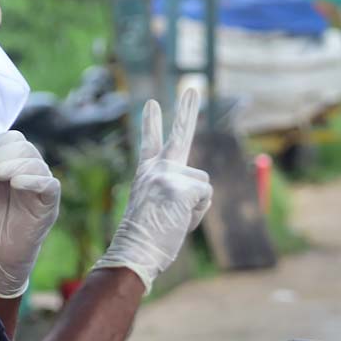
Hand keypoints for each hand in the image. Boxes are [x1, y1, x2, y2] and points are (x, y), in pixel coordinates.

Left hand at [0, 131, 60, 297]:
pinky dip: (32, 180)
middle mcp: (34, 172)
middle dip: (4, 153)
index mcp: (18, 164)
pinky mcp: (50, 204)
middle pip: (26, 147)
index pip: (15, 140)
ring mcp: (44, 187)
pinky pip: (49, 184)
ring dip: (13, 165)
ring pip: (36, 163)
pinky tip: (16, 184)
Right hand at [93, 87, 212, 293]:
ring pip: (203, 184)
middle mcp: (156, 169)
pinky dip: (198, 213)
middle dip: (186, 110)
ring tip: (175, 219)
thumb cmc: (147, 239)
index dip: (152, 124)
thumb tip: (201, 189)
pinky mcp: (180, 186)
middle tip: (192, 87)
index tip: (152, 103)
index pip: (151, 144)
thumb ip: (174, 192)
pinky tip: (179, 221)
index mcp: (146, 174)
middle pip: (178, 135)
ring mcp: (167, 174)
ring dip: (197, 206)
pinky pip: (206, 196)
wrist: (134, 253)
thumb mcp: (158, 209)